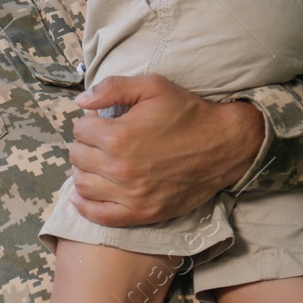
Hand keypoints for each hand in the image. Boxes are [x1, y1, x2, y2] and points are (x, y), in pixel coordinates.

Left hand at [67, 73, 263, 225]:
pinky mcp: (143, 213)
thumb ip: (112, 87)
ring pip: (83, 184)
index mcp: (119, 137)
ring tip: (96, 162)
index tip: (102, 122)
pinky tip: (83, 195)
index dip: (90, 122)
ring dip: (84, 170)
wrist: (224, 145)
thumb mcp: (152, 86)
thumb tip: (81, 101)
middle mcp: (121, 169)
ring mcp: (131, 195)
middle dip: (85, 144)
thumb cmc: (187, 113)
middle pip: (78, 156)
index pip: (80, 130)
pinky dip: (85, 206)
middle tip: (99, 140)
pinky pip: (100, 216)